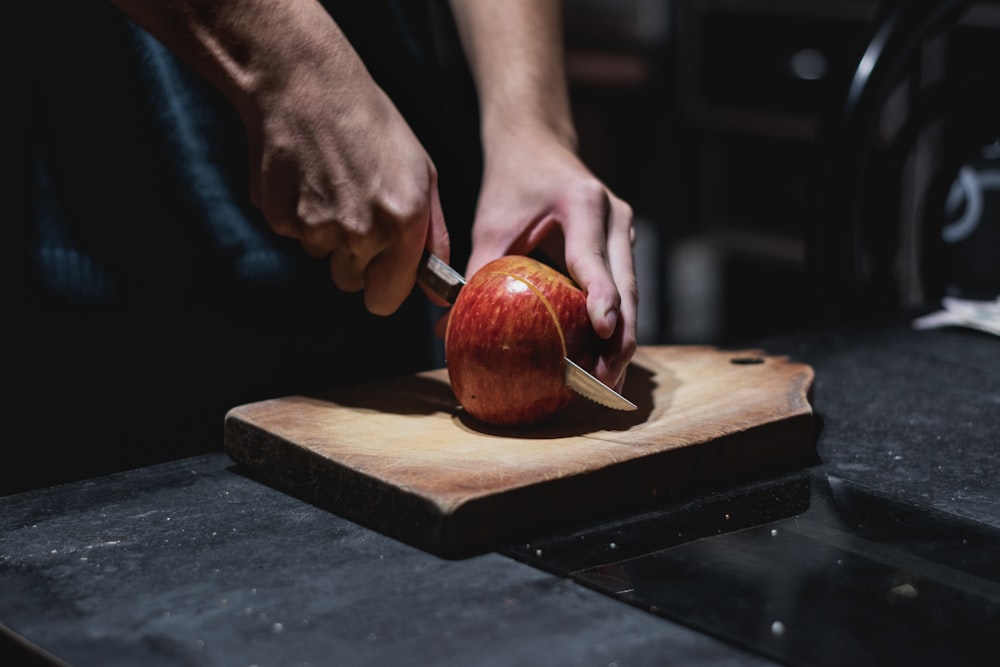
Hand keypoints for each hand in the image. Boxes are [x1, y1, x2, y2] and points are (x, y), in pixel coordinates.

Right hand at [111, 0, 451, 315]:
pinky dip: (300, 214)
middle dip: (355, 259)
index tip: (383, 271)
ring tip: (333, 183)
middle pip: (351, 282)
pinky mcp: (279, 218)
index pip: (386, 300)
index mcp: (402, 222)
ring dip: (328, 234)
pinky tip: (308, 176)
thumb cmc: (372, 126)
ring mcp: (315, 227)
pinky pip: (294, 235)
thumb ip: (433, 237)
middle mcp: (360, 232)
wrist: (304, 84)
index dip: (384, 287)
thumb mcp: (421, 174)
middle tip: (356, 209)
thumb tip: (437, 294)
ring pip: (323, 257)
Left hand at [465, 128, 637, 390]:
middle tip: (604, 381)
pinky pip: (625, 290)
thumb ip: (475, 274)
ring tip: (607, 382)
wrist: (538, 143)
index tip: (604, 331)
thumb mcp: (491, 225)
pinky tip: (604, 359)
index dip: (602, 297)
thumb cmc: (512, 183)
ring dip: (623, 339)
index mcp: (583, 204)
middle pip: (627, 287)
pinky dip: (617, 324)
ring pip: (633, 293)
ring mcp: (625, 232)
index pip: (594, 259)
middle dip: (620, 338)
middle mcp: (615, 217)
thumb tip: (448, 327)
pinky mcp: (623, 246)